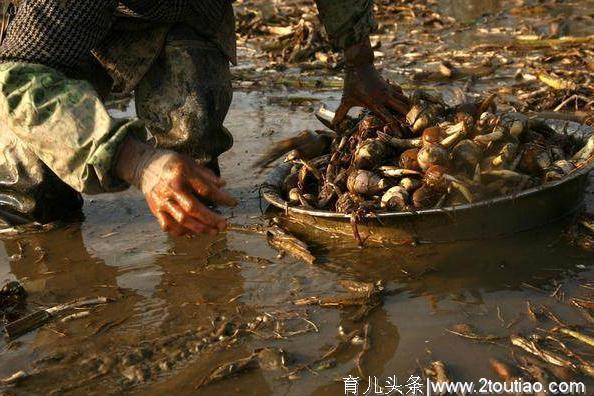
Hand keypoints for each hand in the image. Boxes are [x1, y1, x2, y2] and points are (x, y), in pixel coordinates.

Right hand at [116, 138, 236, 235]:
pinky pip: (169, 226)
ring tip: (213, 231)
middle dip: (211, 219)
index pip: (205, 189)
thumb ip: (206, 174)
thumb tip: (223, 185)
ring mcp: (162, 202)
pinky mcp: (156, 210)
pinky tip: (193, 232)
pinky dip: (182, 232)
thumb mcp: (190, 162)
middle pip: (193, 209)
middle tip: (223, 225)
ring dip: (200, 228)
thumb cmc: (172, 164)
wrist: (144, 166)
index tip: (233, 203)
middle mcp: (171, 189)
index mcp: (182, 175)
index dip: (221, 198)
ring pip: (182, 220)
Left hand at [334, 38, 409, 128]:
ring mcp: (389, 90)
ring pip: (404, 100)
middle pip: (402, 109)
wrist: (359, 64)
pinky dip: (404, 99)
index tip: (400, 135)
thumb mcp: (346, 99)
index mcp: (375, 103)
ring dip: (408, 108)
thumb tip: (333, 125)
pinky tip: (404, 105)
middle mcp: (385, 97)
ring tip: (411, 118)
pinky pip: (401, 93)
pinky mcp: (390, 86)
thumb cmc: (351, 83)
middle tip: (412, 127)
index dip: (395, 128)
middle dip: (408, 118)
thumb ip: (341, 113)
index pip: (388, 118)